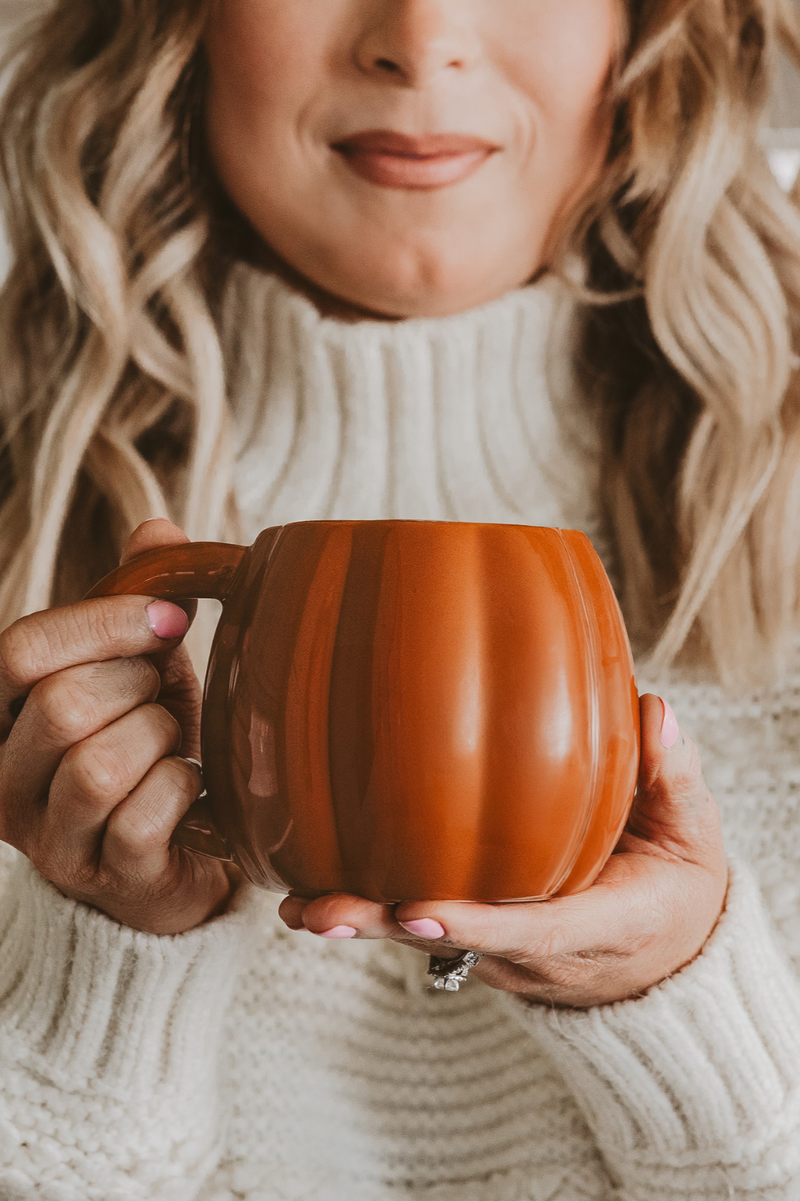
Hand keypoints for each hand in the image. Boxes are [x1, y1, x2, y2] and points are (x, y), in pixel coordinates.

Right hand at [0, 519, 231, 934]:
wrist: (180, 848)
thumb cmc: (152, 745)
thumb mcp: (144, 666)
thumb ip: (139, 602)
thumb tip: (158, 531)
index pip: (19, 651)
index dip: (102, 623)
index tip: (170, 618)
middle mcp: (2, 783)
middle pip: (61, 705)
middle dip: (139, 687)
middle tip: (164, 697)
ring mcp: (49, 841)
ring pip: (96, 765)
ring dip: (159, 739)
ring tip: (172, 743)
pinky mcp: (104, 878)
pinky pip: (141, 817)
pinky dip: (182, 788)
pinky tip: (190, 786)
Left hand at [279, 695, 728, 1006]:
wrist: (663, 956)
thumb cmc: (673, 884)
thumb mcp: (694, 837)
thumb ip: (675, 778)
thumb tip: (653, 714)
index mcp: (594, 926)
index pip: (528, 929)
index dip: (471, 924)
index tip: (415, 910)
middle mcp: (532, 947)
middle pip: (450, 942)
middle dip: (383, 928)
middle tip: (318, 914)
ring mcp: (498, 947)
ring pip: (422, 936)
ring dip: (361, 920)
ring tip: (294, 903)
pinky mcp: (477, 933)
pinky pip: (419, 918)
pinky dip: (371, 902)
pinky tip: (311, 878)